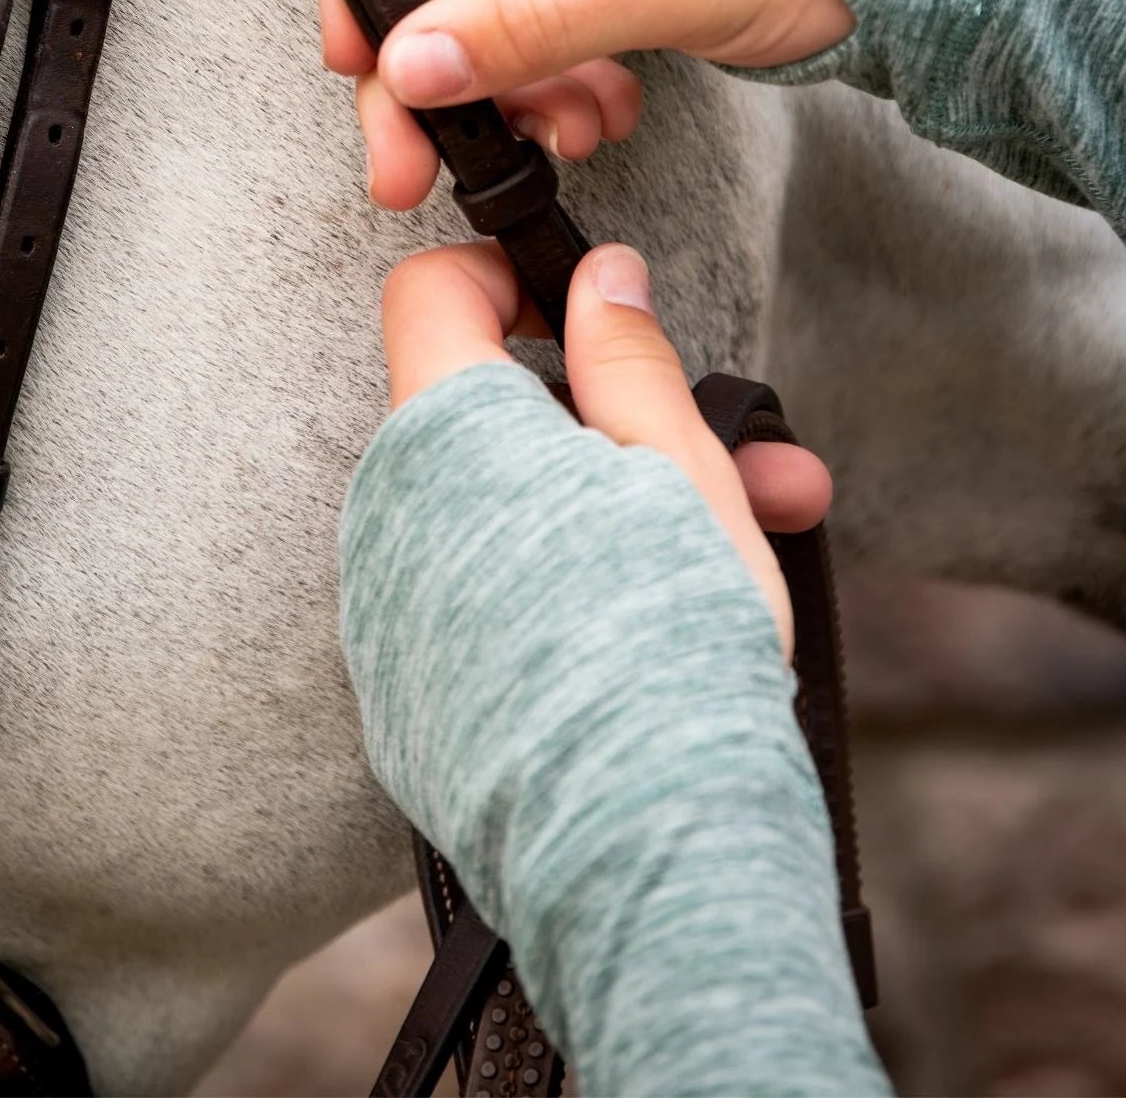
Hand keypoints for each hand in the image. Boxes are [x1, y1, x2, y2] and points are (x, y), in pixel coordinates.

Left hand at [383, 240, 834, 655]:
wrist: (639, 852)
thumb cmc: (672, 638)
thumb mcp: (677, 469)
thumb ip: (625, 357)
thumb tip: (598, 273)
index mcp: (447, 434)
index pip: (430, 293)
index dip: (506, 281)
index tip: (587, 317)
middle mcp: (392, 512)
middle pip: (490, 416)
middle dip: (613, 422)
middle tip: (735, 461)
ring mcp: (390, 609)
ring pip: (501, 513)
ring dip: (606, 511)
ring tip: (735, 563)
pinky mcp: (405, 691)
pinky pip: (476, 598)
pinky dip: (556, 589)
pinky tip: (653, 630)